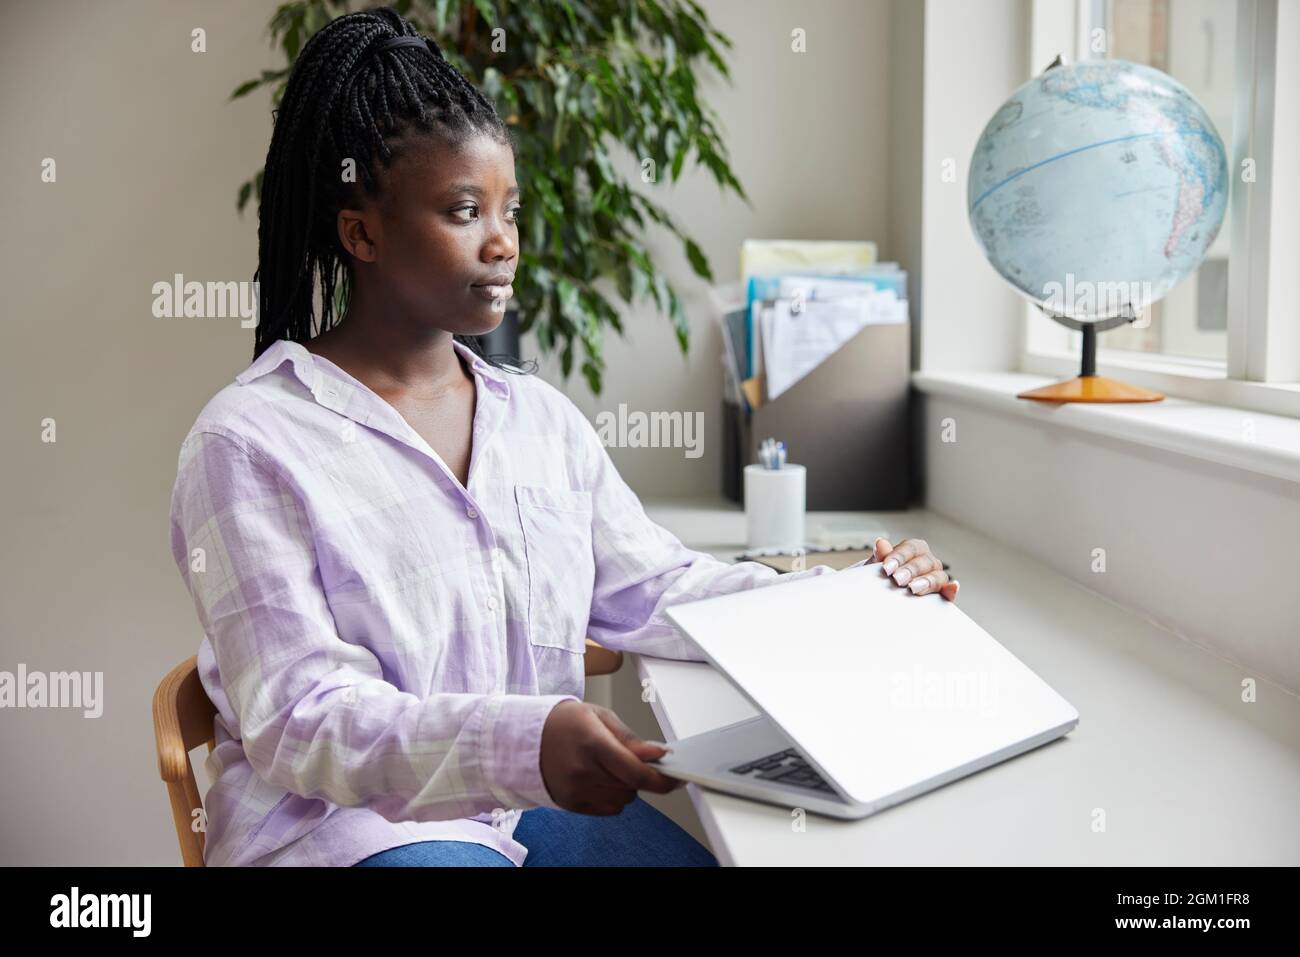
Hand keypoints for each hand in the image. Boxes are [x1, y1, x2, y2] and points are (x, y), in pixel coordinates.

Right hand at [539, 700, 684, 814]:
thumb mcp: (599, 716)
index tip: (676, 777)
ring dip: (626, 786)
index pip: (637, 772)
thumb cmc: (563, 722)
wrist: (523, 738)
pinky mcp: (571, 803)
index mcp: (593, 743)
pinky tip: (599, 778)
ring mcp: (576, 790)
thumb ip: (630, 738)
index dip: (662, 778)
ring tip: (607, 766)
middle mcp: (584, 770)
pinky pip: (609, 809)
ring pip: (624, 800)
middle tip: (629, 758)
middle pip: (633, 786)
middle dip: (640, 774)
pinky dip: (613, 796)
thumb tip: (658, 754)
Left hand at [870, 536, 958, 601]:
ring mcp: (935, 577)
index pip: (911, 548)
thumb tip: (880, 543)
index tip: (887, 568)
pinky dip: (952, 589)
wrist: (880, 595)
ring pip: (937, 576)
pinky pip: (949, 591)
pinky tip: (952, 587)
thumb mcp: (876, 567)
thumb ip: (880, 556)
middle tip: (897, 580)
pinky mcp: (941, 595)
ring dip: (926, 581)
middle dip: (910, 570)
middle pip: (924, 561)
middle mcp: (927, 561)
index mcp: (913, 550)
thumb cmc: (881, 578)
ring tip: (913, 588)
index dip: (899, 557)